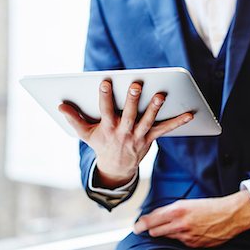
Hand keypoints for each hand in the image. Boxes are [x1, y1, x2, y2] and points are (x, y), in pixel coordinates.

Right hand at [58, 80, 192, 187]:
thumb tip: (60, 105)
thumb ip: (73, 119)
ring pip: (148, 121)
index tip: (106, 82)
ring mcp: (138, 136)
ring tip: (160, 94)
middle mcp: (123, 132)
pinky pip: (165, 129)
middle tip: (136, 84)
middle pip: (129, 115)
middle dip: (132, 100)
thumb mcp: (85, 134)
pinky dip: (177, 122)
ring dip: (154, 108)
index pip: (104, 110)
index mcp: (107, 128)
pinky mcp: (150, 138)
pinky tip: (190, 113)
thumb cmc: (100, 144)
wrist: (116, 167)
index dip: (105, 96)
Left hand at [133, 191, 249, 247]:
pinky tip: (186, 230)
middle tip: (150, 226)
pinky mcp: (193, 245)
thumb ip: (169, 210)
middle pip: (155, 231)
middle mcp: (180, 224)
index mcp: (177, 210)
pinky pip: (179, 242)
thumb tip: (154, 217)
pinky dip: (179, 237)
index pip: (151, 220)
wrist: (229, 216)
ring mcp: (186, 237)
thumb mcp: (187, 203)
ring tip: (174, 225)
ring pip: (166, 237)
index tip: (136, 227)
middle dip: (151, 229)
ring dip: (165, 232)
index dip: (141, 224)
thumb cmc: (209, 206)